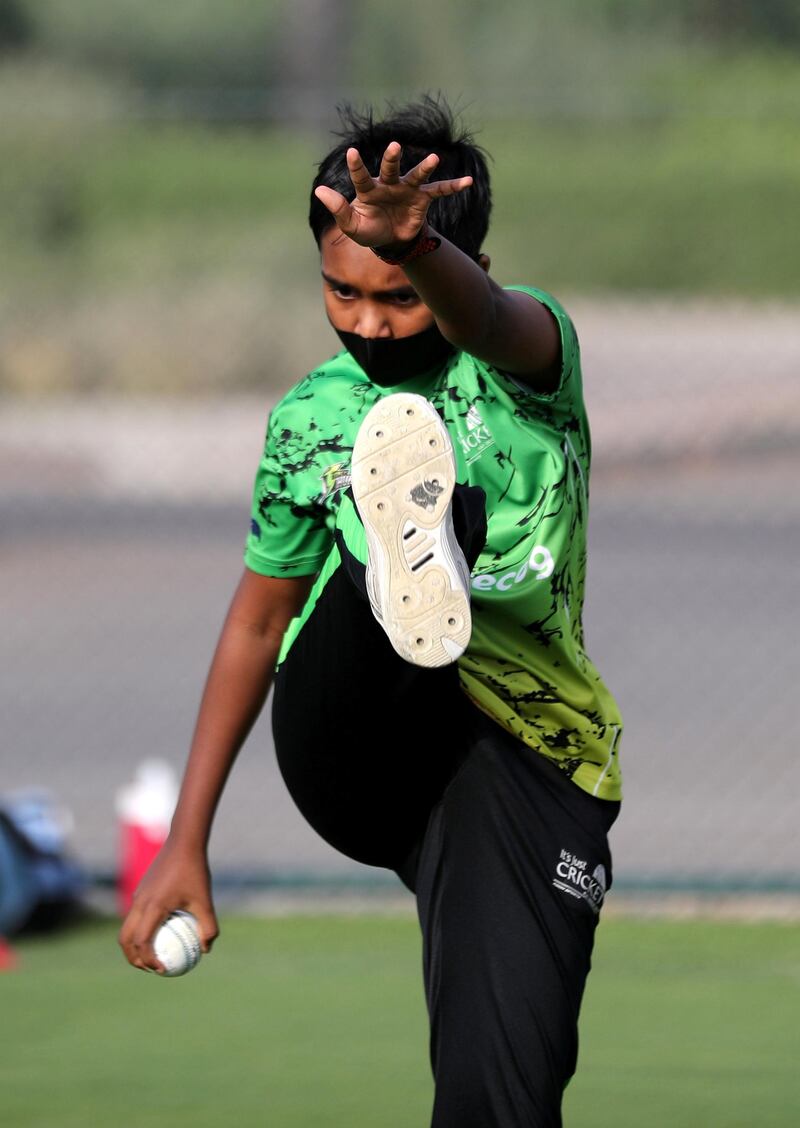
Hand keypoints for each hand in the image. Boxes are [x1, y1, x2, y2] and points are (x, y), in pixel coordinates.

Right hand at [118, 839, 218, 972]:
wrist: (183, 842)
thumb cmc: (195, 871)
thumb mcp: (206, 901)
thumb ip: (208, 927)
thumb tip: (206, 950)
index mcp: (152, 907)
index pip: (142, 942)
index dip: (148, 960)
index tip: (161, 970)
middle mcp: (139, 903)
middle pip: (125, 939)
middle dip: (133, 958)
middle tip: (151, 969)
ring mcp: (137, 896)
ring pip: (127, 928)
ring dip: (134, 945)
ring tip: (153, 956)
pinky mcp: (140, 891)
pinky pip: (135, 916)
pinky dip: (140, 930)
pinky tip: (161, 932)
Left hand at [314, 142, 472, 249]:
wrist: (392, 240)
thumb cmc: (369, 230)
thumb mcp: (352, 226)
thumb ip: (339, 209)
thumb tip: (319, 190)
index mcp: (369, 190)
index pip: (361, 176)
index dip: (357, 166)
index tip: (352, 152)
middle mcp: (388, 184)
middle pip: (390, 168)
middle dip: (392, 158)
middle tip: (394, 147)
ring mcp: (407, 189)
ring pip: (416, 175)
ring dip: (425, 167)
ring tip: (434, 159)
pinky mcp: (423, 198)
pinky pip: (439, 190)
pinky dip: (453, 186)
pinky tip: (467, 182)